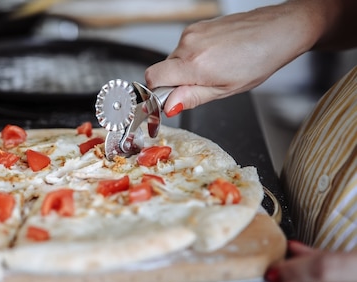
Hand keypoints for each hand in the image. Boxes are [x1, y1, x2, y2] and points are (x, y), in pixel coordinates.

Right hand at [145, 1, 321, 115]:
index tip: (171, 99)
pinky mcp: (199, 26)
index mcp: (194, 64)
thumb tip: (169, 106)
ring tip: (216, 69)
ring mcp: (193, 32)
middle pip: (164, 69)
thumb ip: (193, 98)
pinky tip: (217, 57)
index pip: (152, 78)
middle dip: (177, 82)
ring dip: (188, 69)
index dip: (157, 92)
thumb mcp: (225, 90)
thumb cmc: (259, 60)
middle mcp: (189, 44)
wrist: (279, 30)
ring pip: (175, 59)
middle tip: (204, 85)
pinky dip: (195, 56)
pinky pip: (186, 47)